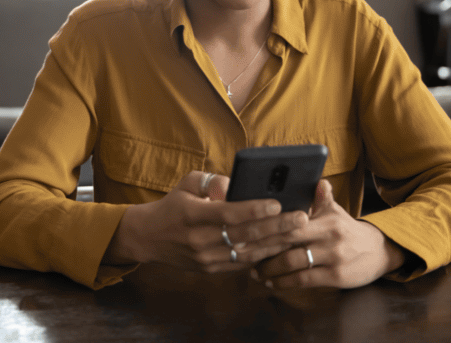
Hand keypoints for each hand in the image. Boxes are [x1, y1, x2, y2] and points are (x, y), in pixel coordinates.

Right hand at [104, 171, 306, 272]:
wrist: (149, 238)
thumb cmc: (173, 205)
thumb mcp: (187, 184)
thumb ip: (212, 181)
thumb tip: (236, 184)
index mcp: (192, 214)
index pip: (229, 213)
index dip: (255, 210)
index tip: (278, 204)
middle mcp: (199, 239)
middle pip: (245, 235)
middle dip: (276, 227)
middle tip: (301, 218)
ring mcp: (206, 258)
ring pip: (248, 253)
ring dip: (276, 244)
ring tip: (298, 234)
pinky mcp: (210, 270)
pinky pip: (242, 264)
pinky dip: (263, 256)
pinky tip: (281, 247)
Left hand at [250, 179, 405, 288]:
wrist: (378, 251)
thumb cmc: (347, 229)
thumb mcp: (335, 211)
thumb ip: (321, 198)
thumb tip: (317, 180)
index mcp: (326, 218)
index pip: (290, 221)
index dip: (266, 227)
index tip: (246, 231)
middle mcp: (330, 236)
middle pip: (288, 241)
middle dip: (262, 248)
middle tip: (242, 253)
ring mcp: (334, 257)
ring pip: (294, 263)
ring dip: (270, 269)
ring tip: (255, 271)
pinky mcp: (337, 277)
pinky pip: (305, 280)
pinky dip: (285, 282)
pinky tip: (273, 283)